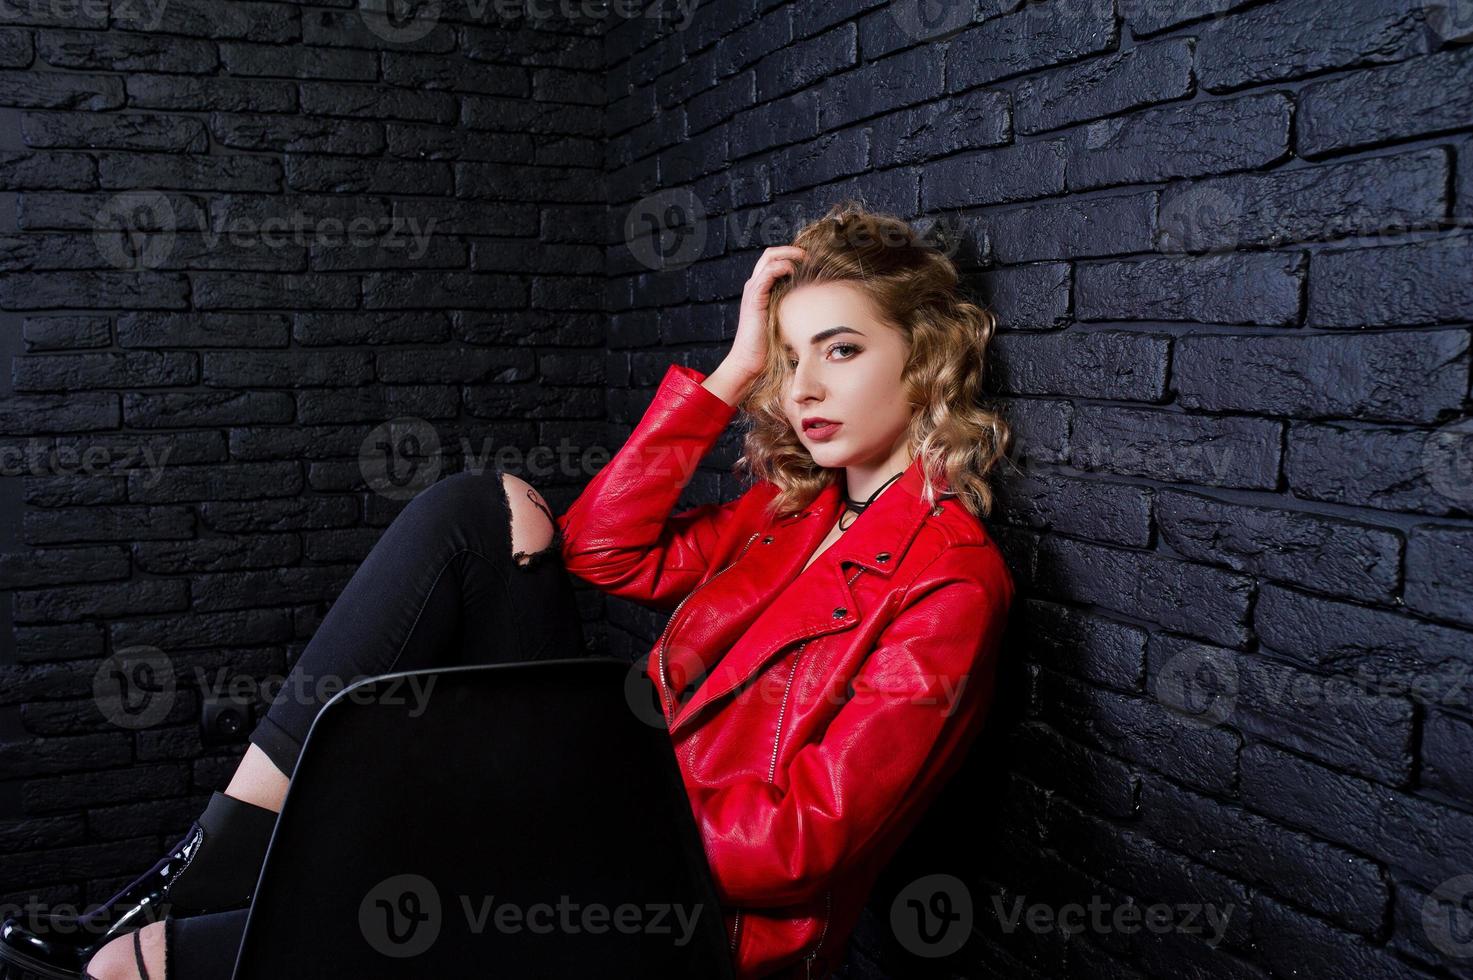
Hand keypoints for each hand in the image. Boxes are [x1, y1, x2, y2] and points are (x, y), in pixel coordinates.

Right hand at [724, 246, 806, 378]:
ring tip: (805, 259)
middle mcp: (754, 286)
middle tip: (809, 256)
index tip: (810, 260)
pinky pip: (767, 273)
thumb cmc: (767, 346)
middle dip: (791, 250)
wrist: (749, 361)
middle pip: (770, 254)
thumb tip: (816, 304)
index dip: (791, 255)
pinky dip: (781, 267)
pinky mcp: (754, 298)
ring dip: (789, 255)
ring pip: (769, 258)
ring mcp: (753, 291)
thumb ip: (793, 307)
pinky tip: (794, 272)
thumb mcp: (784, 320)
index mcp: (761, 289)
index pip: (773, 261)